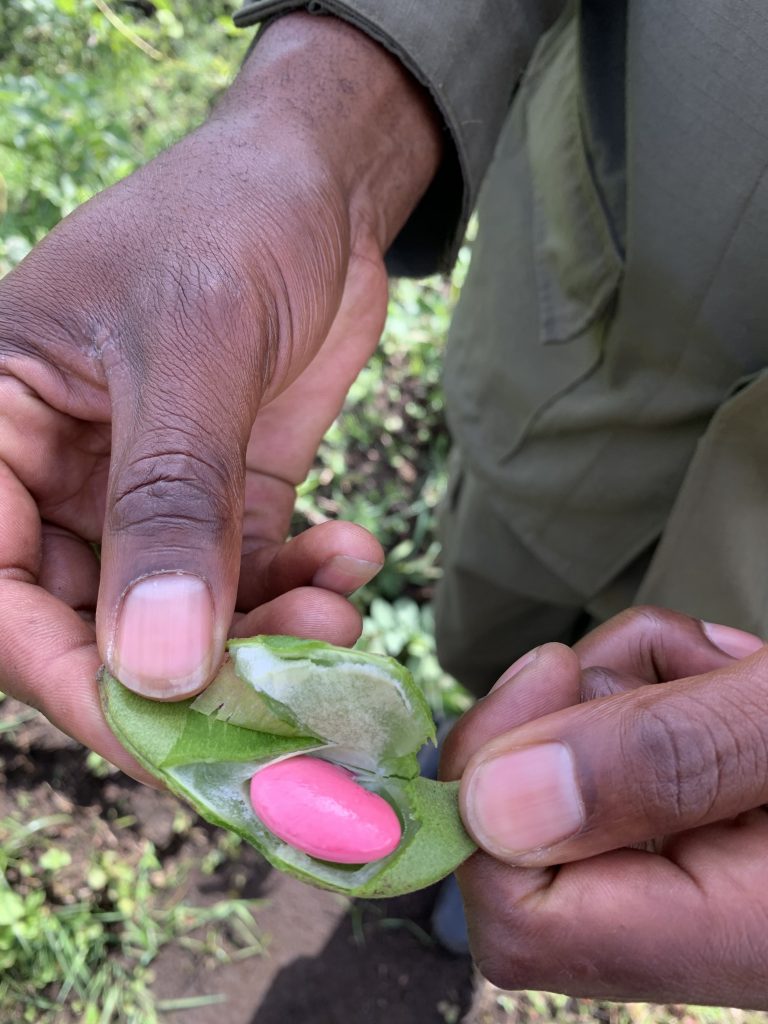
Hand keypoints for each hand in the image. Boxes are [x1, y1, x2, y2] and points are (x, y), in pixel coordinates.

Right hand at [0, 14, 439, 780]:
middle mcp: (54, 478)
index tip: (171, 736)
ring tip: (338, 619)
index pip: (3, 595)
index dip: (76, 679)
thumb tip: (158, 664)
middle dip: (195, 671)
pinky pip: (246, 581)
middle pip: (94, 628)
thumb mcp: (194, 349)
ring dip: (261, 637)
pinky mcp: (220, 502)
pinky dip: (297, 591)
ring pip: (180, 618)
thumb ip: (169, 500)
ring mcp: (141, 497)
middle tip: (292, 689)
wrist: (319, 185)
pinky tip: (350, 560)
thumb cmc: (230, 222)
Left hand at [441, 607, 767, 1005]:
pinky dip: (649, 683)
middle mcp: (691, 925)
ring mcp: (684, 871)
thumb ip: (662, 760)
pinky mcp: (686, 820)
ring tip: (719, 665)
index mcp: (723, 938)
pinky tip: (717, 671)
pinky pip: (612, 746)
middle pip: (529, 825)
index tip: (552, 672)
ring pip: (568, 764)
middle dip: (579, 709)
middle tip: (679, 660)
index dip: (494, 787)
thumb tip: (490, 802)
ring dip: (624, 681)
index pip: (517, 917)